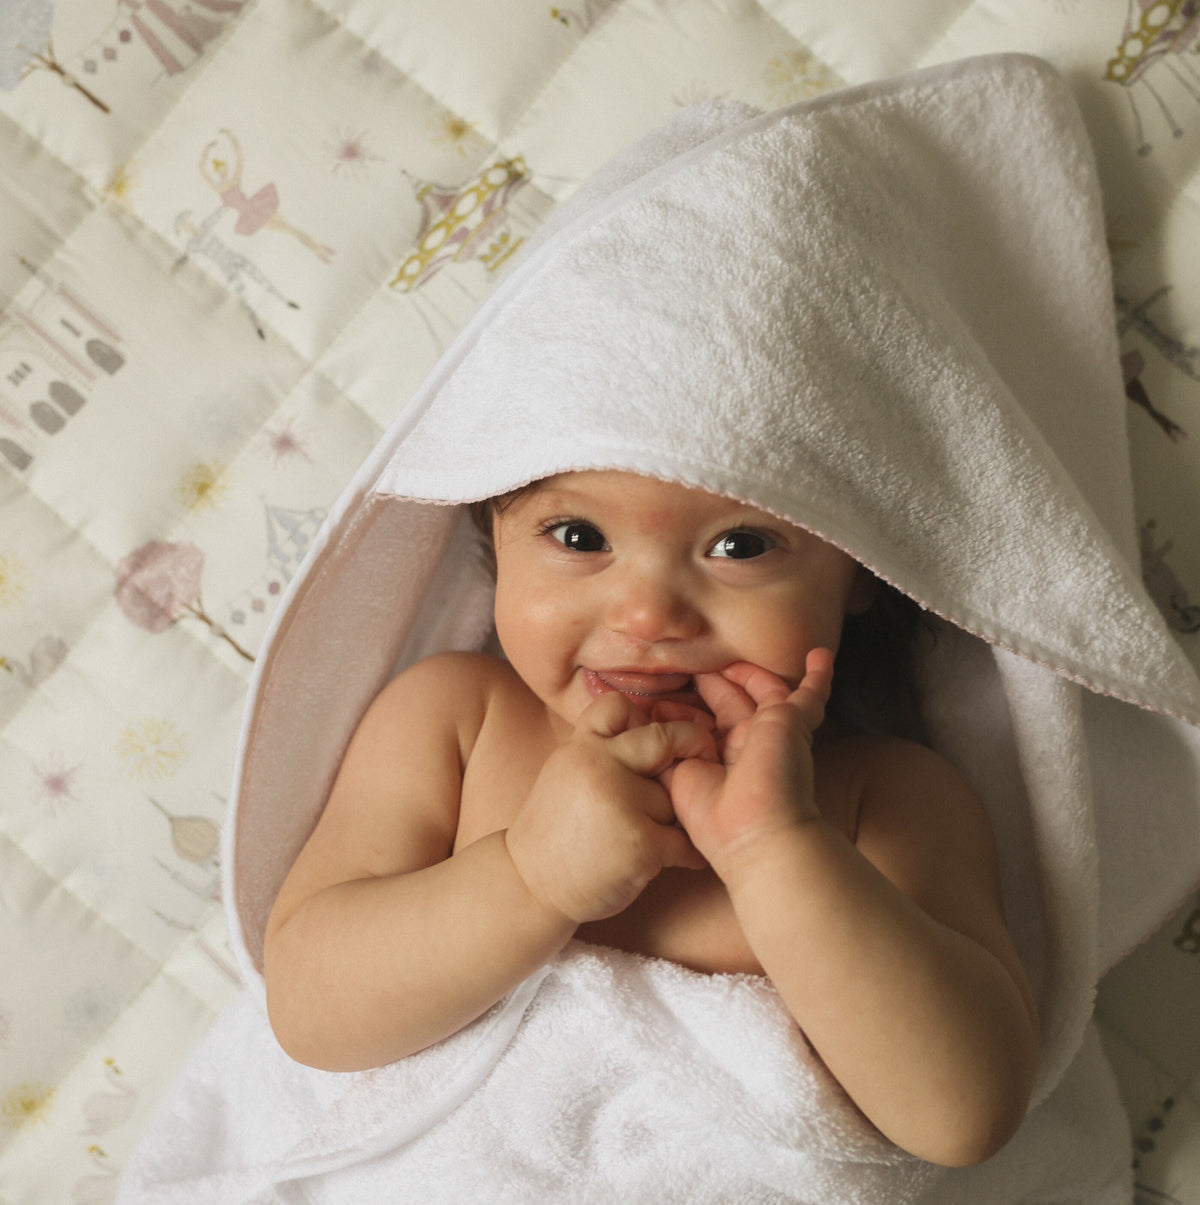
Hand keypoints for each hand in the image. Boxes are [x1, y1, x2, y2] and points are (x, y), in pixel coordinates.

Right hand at [505, 691, 711, 923]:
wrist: (528, 887)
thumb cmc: (556, 832)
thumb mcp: (566, 773)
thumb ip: (602, 751)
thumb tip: (656, 727)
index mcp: (580, 748)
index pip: (618, 706)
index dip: (643, 717)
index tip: (654, 736)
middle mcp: (599, 767)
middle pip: (664, 739)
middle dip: (692, 745)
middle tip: (704, 756)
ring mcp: (621, 803)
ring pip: (675, 799)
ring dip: (672, 819)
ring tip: (648, 837)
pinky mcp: (640, 843)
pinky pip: (684, 841)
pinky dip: (687, 854)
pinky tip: (677, 859)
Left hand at [660, 649, 833, 882]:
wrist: (757, 836)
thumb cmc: (714, 819)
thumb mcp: (674, 778)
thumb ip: (664, 748)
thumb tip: (652, 718)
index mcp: (723, 762)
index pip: (708, 725)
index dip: (685, 710)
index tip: (660, 701)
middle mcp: (749, 746)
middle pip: (734, 703)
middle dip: (715, 683)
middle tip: (695, 663)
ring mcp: (774, 733)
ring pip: (766, 693)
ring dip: (751, 673)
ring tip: (730, 657)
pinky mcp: (792, 723)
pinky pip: (811, 696)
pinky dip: (817, 677)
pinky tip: (820, 656)